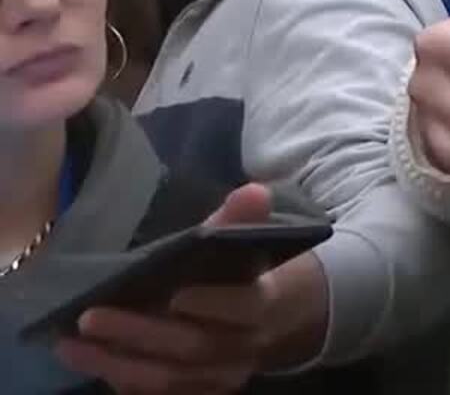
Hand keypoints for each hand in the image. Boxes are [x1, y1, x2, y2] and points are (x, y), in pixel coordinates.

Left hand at [53, 184, 317, 393]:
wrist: (257, 324)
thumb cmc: (235, 276)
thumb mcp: (237, 245)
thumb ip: (239, 221)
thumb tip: (253, 190)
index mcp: (261, 304)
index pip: (245, 307)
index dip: (213, 303)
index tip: (175, 294)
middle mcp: (245, 347)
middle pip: (196, 346)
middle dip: (141, 333)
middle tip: (90, 318)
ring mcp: (219, 376)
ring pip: (171, 377)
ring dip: (117, 363)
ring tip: (71, 344)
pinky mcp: (195, 392)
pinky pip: (156, 393)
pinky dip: (121, 379)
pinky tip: (86, 359)